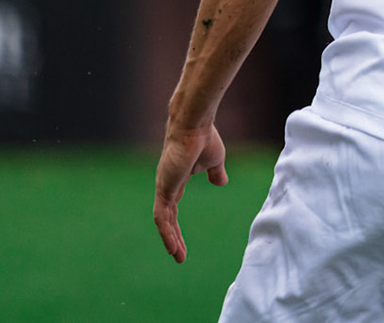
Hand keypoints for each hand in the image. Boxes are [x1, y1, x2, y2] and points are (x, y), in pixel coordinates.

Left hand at [153, 120, 228, 263]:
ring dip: (170, 240)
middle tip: (179, 256)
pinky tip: (172, 246)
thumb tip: (221, 183)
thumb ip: (215, 173)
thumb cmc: (205, 138)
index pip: (172, 209)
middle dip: (173, 238)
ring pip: (163, 222)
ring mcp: (163, 188)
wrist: (195, 126)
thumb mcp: (215, 160)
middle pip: (167, 219)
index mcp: (176, 180)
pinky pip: (162, 218)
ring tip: (177, 257)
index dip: (176, 226)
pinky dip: (166, 233)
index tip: (181, 242)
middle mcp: (166, 186)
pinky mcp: (164, 189)